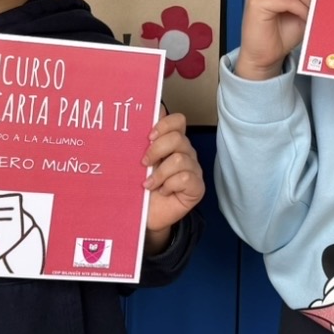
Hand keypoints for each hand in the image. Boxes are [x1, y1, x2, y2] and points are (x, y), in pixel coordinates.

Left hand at [142, 112, 203, 252]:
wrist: (145, 214)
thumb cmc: (141, 186)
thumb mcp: (137, 162)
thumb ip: (140, 143)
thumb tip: (136, 119)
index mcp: (172, 141)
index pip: (177, 120)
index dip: (164, 125)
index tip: (148, 137)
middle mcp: (185, 152)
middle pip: (178, 138)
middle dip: (156, 150)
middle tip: (143, 164)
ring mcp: (193, 169)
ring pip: (180, 159)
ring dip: (160, 173)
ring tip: (149, 184)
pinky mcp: (197, 186)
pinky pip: (185, 178)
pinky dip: (169, 185)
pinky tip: (163, 192)